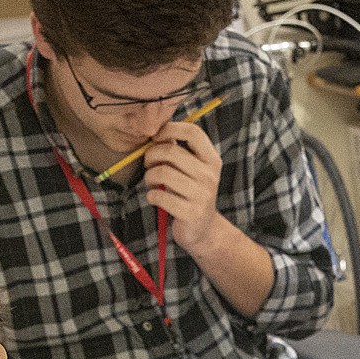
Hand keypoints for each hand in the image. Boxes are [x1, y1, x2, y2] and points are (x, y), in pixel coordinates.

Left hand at [141, 118, 228, 252]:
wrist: (203, 229)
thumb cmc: (190, 194)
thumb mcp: (191, 170)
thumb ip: (178, 151)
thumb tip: (156, 132)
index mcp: (212, 160)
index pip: (193, 132)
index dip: (171, 129)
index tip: (156, 137)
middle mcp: (210, 175)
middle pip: (172, 151)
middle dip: (151, 155)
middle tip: (148, 164)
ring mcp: (202, 195)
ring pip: (162, 173)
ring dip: (148, 176)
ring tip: (150, 183)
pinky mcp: (191, 213)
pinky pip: (159, 196)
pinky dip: (150, 196)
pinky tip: (154, 198)